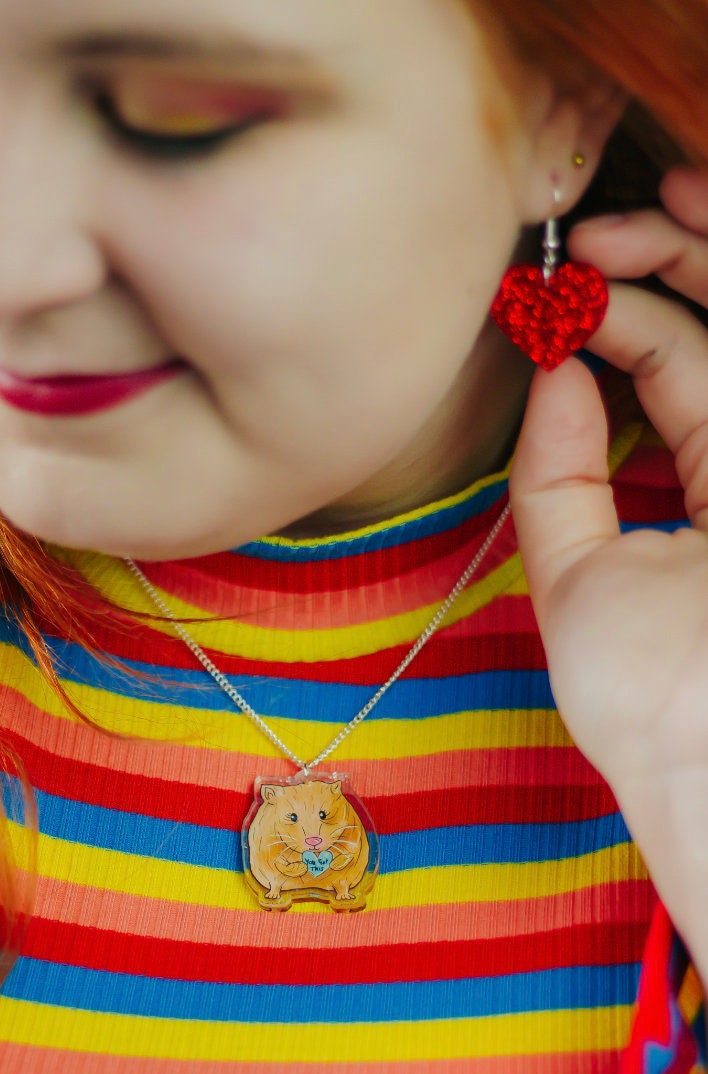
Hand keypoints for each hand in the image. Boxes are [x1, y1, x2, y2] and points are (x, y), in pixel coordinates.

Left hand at [508, 169, 707, 976]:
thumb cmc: (644, 693)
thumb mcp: (574, 577)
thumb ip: (558, 477)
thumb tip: (553, 374)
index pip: (680, 371)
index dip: (624, 314)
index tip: (558, 289)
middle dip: (673, 258)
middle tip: (604, 230)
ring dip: (704, 252)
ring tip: (652, 206)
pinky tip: (691, 226)